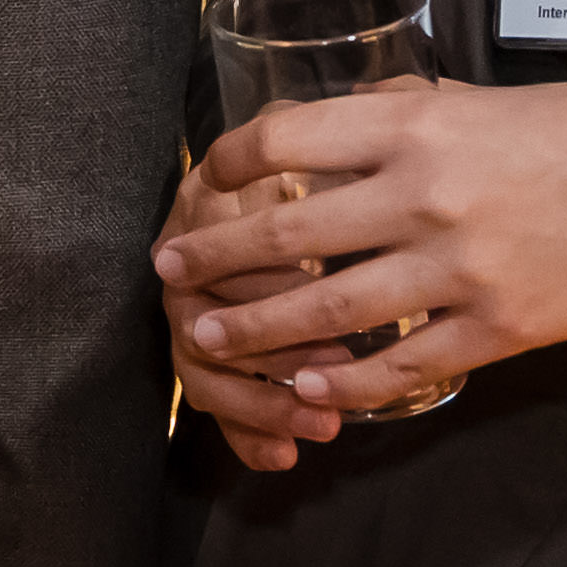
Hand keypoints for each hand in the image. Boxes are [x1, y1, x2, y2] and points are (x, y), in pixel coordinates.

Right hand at [154, 161, 356, 474]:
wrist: (299, 193)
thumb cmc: (327, 163)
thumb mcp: (329, 140)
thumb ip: (328, 139)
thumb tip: (379, 109)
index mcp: (206, 200)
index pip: (213, 249)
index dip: (262, 283)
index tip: (323, 296)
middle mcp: (187, 258)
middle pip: (200, 320)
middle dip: (269, 358)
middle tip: (334, 382)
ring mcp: (192, 309)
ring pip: (201, 370)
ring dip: (260, 402)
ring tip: (321, 427)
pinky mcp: (209, 356)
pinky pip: (212, 403)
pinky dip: (245, 433)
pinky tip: (281, 457)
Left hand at [158, 78, 566, 416]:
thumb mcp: (489, 101)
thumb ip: (412, 118)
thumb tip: (343, 125)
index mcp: (419, 127)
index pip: (285, 139)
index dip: (226, 161)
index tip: (200, 179)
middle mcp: (427, 197)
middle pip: (285, 235)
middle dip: (212, 258)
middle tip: (167, 272)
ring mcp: (461, 271)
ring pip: (326, 313)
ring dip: (254, 331)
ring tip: (208, 336)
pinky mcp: (499, 330)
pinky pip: (399, 367)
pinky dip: (342, 382)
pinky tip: (305, 386)